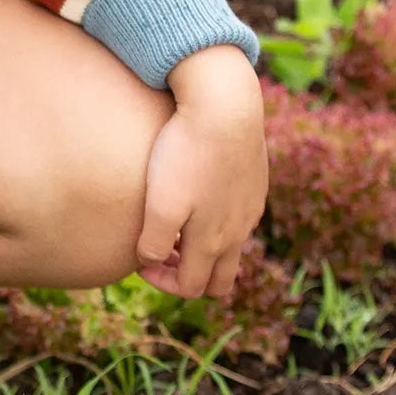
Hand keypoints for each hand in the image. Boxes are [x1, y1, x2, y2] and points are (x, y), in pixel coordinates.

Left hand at [135, 46, 267, 298]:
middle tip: (162, 252)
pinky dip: (217, 220)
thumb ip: (155, 242)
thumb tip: (150, 261)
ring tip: (176, 224)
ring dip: (204, 248)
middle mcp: (239, 230)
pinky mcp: (254, 182)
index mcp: (215, 242)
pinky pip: (239, 216)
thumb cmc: (186, 154)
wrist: (224, 106)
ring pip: (231, 247)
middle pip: (221, 279)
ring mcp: (251, 206)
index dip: (164, 282)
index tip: (141, 259)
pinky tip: (195, 192)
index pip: (194, 288)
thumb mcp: (161, 205)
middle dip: (191, 275)